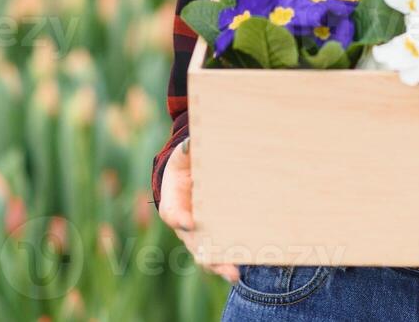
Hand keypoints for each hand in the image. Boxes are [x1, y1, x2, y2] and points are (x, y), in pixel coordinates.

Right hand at [156, 137, 240, 283]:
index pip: (172, 212)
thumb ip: (186, 152)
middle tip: (217, 262)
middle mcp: (185, 224)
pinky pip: (221, 252)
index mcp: (173, 202)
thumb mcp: (183, 157)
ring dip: (220, 265)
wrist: (190, 178)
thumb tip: (190, 144)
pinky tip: (246, 266)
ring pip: (207, 255)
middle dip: (205, 254)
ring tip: (234, 274)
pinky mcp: (216, 237)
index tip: (189, 222)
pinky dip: (231, 261)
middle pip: (192, 243)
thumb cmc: (186, 166)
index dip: (180, 218)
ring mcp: (200, 234)